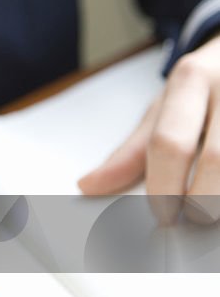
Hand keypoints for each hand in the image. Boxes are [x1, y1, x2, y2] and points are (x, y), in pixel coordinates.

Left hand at [78, 36, 219, 222]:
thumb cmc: (206, 85)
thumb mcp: (166, 106)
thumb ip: (132, 151)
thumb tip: (88, 185)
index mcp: (193, 78)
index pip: (170, 143)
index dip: (164, 189)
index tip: (163, 216)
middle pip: (217, 162)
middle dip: (202, 201)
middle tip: (194, 218)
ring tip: (214, 210)